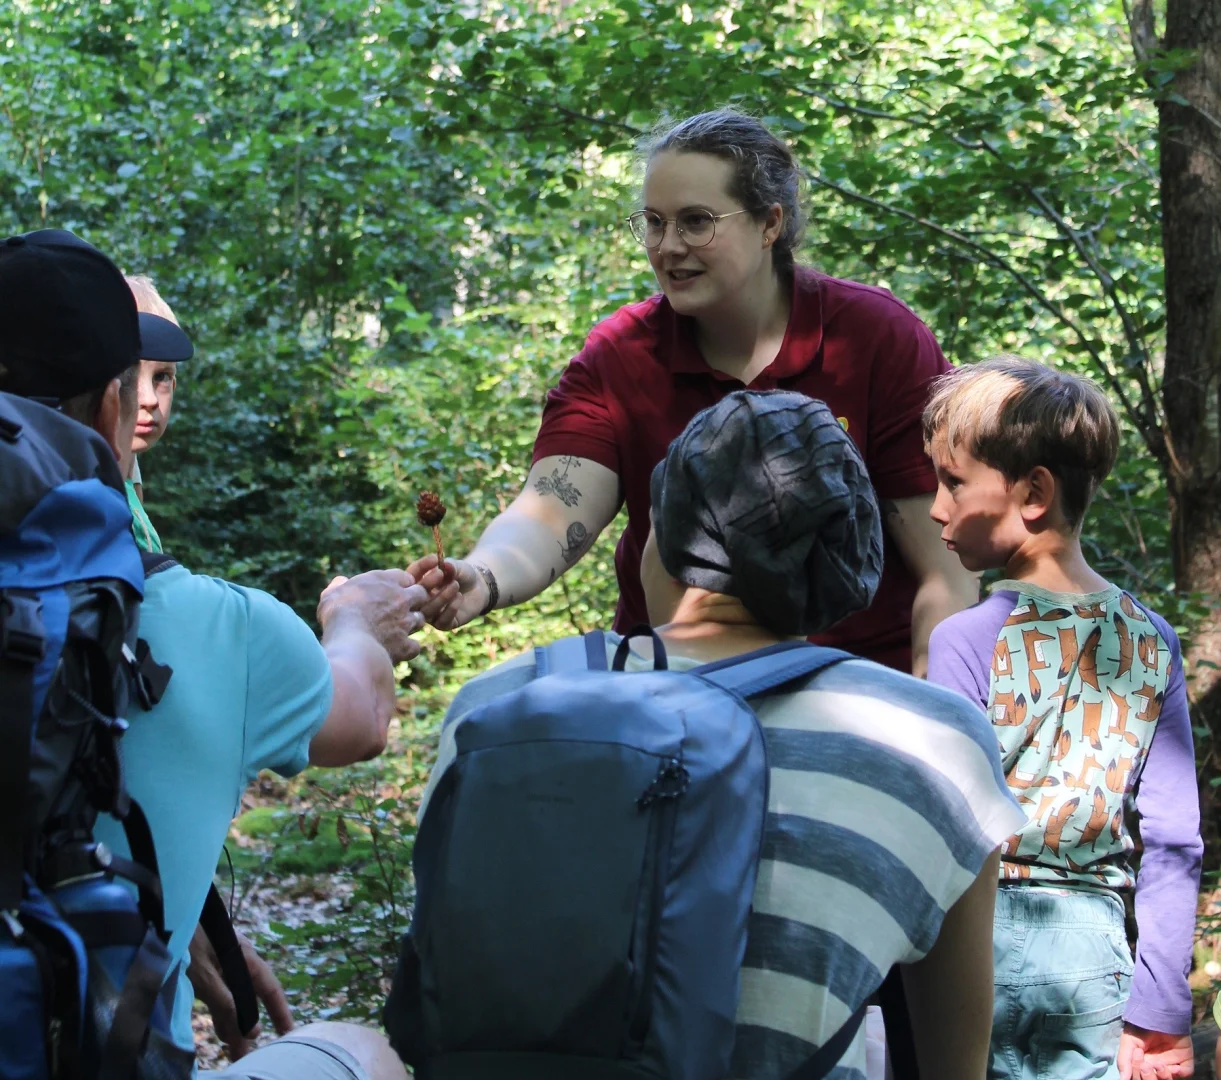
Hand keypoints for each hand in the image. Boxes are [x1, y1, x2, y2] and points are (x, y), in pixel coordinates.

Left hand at [187, 923, 292, 1060]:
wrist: (160, 914)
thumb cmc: (185, 940)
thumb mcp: (205, 975)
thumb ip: (227, 1003)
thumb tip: (252, 1033)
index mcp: (245, 957)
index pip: (270, 989)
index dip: (281, 1012)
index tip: (290, 1034)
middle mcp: (237, 960)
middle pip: (250, 998)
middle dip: (251, 1027)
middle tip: (251, 1054)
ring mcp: (221, 963)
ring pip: (233, 999)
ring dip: (234, 1024)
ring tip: (235, 1051)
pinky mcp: (205, 967)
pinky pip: (219, 995)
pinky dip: (221, 1014)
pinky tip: (221, 1030)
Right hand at [317, 569, 430, 662]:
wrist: (349, 641)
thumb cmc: (337, 614)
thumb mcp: (331, 595)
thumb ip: (338, 586)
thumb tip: (340, 581)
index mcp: (383, 582)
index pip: (403, 576)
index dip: (400, 584)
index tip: (392, 591)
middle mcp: (400, 599)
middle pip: (420, 594)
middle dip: (414, 601)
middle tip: (401, 610)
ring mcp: (406, 621)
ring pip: (421, 619)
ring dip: (411, 624)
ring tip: (397, 631)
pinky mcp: (405, 644)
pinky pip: (415, 646)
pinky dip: (408, 649)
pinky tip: (398, 650)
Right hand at [404, 554, 486, 630]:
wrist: (478, 587)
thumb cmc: (462, 574)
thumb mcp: (457, 567)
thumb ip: (450, 566)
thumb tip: (445, 565)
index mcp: (418, 584)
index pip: (411, 576)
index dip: (420, 567)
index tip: (433, 559)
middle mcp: (421, 601)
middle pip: (415, 597)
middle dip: (427, 585)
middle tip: (441, 574)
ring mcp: (431, 614)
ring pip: (428, 612)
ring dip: (441, 598)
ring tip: (455, 585)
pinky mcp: (443, 624)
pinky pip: (441, 621)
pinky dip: (450, 609)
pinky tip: (459, 597)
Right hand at [1118, 1024, 1192, 1079]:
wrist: (1156, 1011)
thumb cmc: (1139, 1026)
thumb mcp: (1128, 1042)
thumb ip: (1124, 1060)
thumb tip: (1123, 1079)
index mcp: (1141, 1064)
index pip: (1140, 1078)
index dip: (1138, 1076)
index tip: (1138, 1064)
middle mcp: (1156, 1066)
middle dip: (1149, 1078)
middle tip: (1146, 1066)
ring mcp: (1171, 1063)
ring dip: (1163, 1077)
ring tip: (1160, 1066)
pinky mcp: (1184, 1059)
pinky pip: (1185, 1073)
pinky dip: (1179, 1074)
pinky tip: (1174, 1068)